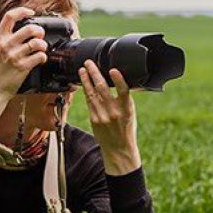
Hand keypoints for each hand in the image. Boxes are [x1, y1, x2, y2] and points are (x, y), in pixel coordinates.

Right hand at [0, 7, 48, 99]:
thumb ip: (4, 38)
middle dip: (39, 30)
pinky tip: (40, 59)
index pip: (10, 16)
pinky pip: (40, 56)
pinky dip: (43, 57)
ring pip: (37, 42)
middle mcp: (6, 45)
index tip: (31, 13)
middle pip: (29, 28)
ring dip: (43, 45)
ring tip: (42, 48)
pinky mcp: (22, 67)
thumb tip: (20, 28)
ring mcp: (14, 56)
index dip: (23, 11)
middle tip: (40, 35)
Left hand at [78, 60, 141, 174]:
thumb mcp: (130, 113)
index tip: (113, 69)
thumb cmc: (126, 129)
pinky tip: (83, 84)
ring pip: (91, 94)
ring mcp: (102, 116)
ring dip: (85, 80)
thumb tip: (116, 82)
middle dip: (94, 73)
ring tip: (82, 70)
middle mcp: (114, 112)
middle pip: (102, 89)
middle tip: (89, 63)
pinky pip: (88, 102)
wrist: (119, 149)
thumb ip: (123, 100)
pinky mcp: (93, 119)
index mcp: (127, 109)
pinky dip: (85, 91)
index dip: (118, 80)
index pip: (123, 91)